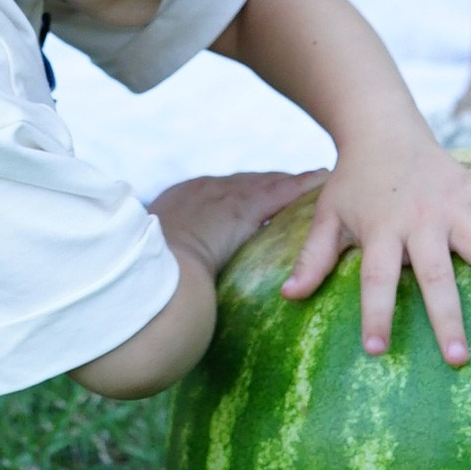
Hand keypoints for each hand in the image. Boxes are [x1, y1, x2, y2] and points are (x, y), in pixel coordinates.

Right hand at [152, 169, 322, 281]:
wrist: (152, 276)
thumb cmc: (150, 284)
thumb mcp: (153, 268)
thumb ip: (169, 269)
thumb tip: (173, 290)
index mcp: (172, 204)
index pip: (211, 193)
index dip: (234, 194)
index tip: (249, 197)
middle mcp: (197, 191)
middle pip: (240, 183)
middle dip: (265, 184)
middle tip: (289, 185)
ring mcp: (220, 196)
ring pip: (263, 183)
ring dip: (287, 183)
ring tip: (312, 180)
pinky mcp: (243, 208)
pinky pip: (280, 192)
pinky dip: (302, 186)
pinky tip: (320, 180)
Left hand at [283, 133, 470, 366]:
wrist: (381, 128)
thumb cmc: (353, 182)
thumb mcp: (327, 217)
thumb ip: (312, 258)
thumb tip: (288, 296)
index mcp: (381, 230)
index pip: (375, 278)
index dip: (376, 313)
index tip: (378, 350)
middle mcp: (420, 220)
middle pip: (435, 274)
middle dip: (447, 317)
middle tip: (459, 358)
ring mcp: (453, 204)